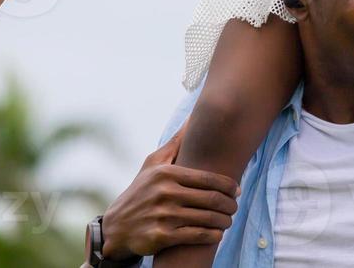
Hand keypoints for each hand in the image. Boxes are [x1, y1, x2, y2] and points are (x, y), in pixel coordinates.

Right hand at [99, 123, 239, 260]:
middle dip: (230, 205)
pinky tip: (217, 234)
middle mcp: (164, 193)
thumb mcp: (153, 164)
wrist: (116, 227)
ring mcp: (163, 215)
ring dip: (224, 221)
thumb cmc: (141, 191)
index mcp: (167, 173)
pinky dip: (212, 235)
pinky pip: (196, 236)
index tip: (237, 190)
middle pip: (212, 199)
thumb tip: (194, 116)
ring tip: (228, 221)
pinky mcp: (161, 237)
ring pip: (207, 218)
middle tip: (234, 207)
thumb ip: (176, 143)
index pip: (210, 178)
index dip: (229, 186)